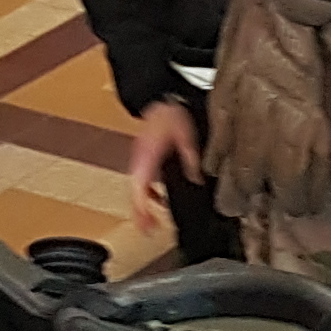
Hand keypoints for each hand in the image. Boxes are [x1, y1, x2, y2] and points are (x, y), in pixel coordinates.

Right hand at [127, 97, 202, 223]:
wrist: (160, 98)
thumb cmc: (170, 115)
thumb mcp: (186, 137)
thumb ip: (191, 160)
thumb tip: (196, 179)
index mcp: (146, 159)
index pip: (139, 191)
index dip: (142, 211)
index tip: (148, 226)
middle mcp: (139, 162)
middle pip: (134, 195)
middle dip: (140, 215)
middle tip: (150, 232)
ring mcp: (139, 161)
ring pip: (136, 190)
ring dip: (142, 207)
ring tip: (153, 223)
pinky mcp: (143, 159)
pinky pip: (142, 181)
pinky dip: (148, 194)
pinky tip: (158, 200)